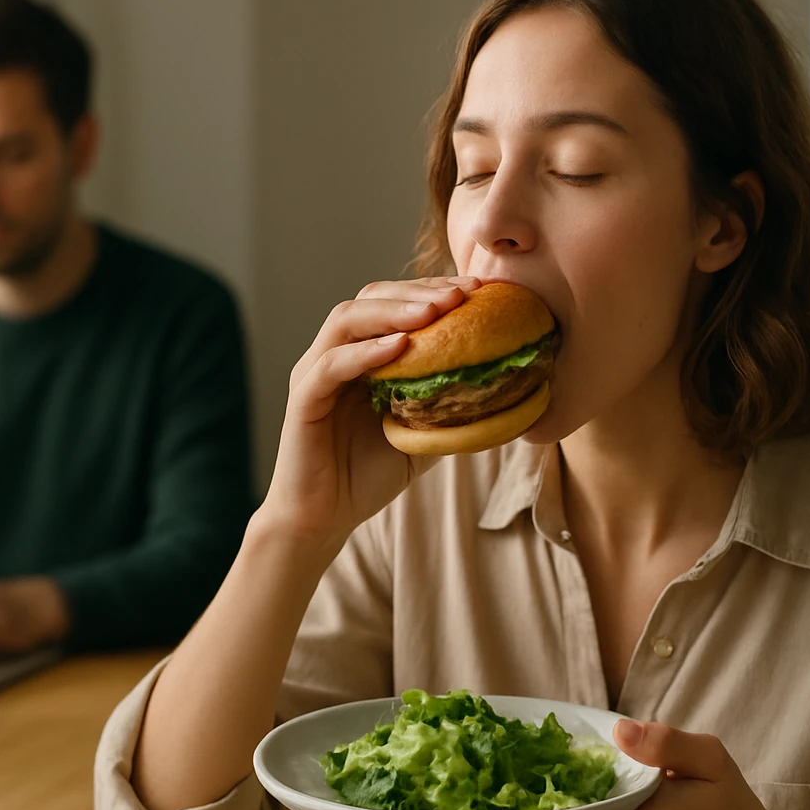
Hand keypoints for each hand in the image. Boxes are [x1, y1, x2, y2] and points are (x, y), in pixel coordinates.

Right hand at [259, 275, 479, 547]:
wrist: (324, 519)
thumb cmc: (370, 475)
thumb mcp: (424, 435)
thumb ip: (451, 408)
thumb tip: (507, 392)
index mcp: (364, 355)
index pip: (396, 304)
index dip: (434, 291)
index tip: (478, 290)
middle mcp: (336, 354)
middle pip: (371, 298)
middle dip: (418, 291)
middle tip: (461, 292)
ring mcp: (315, 373)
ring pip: (347, 320)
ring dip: (392, 310)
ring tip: (433, 311)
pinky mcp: (303, 399)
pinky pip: (331, 365)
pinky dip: (364, 352)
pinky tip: (399, 346)